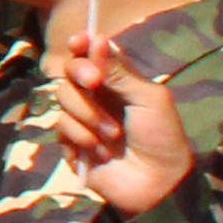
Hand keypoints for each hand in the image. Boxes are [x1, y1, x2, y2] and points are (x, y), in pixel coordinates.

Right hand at [51, 29, 197, 214]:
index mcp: (118, 81)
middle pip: (69, 71)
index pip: (92, 54)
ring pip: (62, 98)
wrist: (157, 183)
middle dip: (79, 74)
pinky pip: (60, 127)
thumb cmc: (162, 138)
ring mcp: (82, 118)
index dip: (81, 45)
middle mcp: (97, 95)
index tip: (78, 40)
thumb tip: (97, 38)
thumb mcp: (149, 99)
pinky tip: (100, 151)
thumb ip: (120, 72)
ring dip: (87, 115)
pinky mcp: (71, 142)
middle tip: (93, 82)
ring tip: (112, 135)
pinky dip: (80, 137)